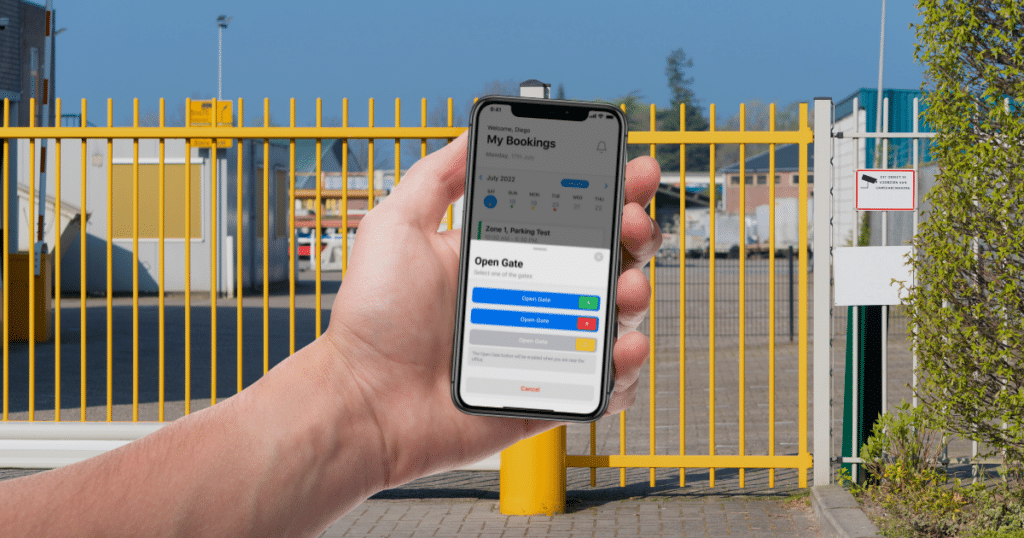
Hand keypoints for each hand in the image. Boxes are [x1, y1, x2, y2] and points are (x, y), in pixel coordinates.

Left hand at [324, 132, 661, 488]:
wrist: (367, 402)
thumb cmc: (375, 321)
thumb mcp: (397, 227)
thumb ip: (436, 177)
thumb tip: (472, 134)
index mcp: (503, 257)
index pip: (570, 217)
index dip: (608, 193)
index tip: (630, 173)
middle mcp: (530, 297)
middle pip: (606, 260)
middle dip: (634, 234)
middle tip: (633, 224)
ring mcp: (543, 345)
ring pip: (614, 316)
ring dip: (635, 293)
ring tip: (625, 287)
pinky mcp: (549, 394)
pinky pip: (605, 382)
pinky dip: (626, 367)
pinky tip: (621, 349)